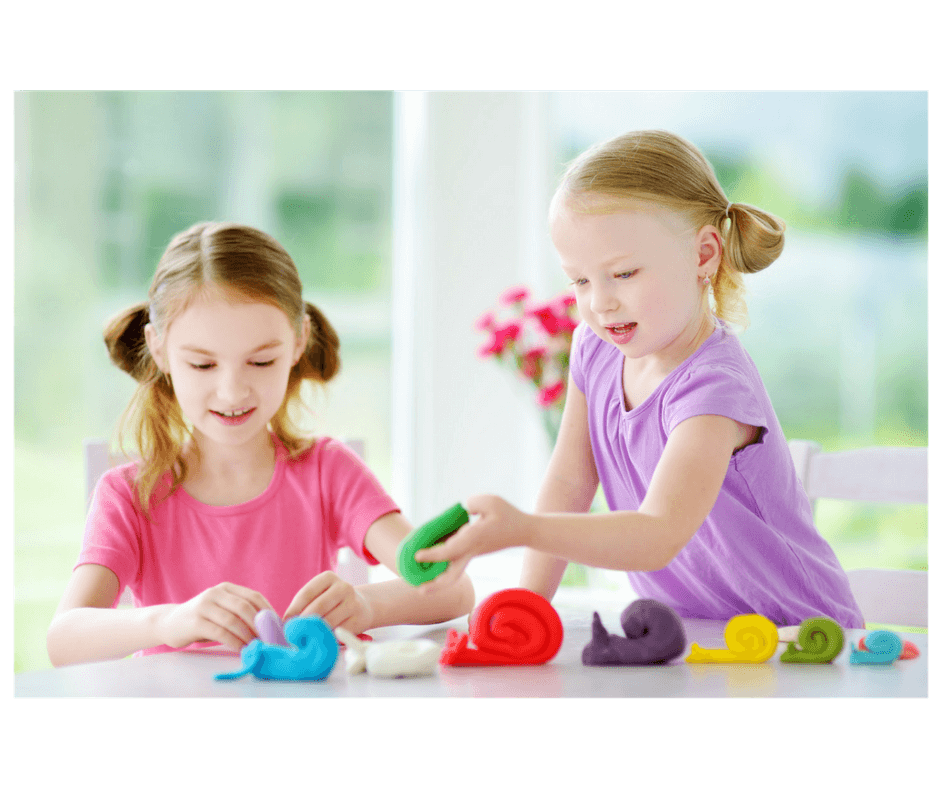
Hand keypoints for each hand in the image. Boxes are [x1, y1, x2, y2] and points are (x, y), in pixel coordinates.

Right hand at [155, 582, 273, 652]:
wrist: (168, 622)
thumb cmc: (202, 619)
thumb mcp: (221, 609)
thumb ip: (240, 612)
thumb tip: (268, 625)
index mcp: (226, 588)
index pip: (254, 596)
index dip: (268, 611)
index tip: (277, 626)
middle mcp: (215, 593)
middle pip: (245, 607)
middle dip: (260, 624)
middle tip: (270, 638)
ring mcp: (204, 606)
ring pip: (233, 620)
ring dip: (248, 635)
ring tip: (258, 646)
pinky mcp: (195, 622)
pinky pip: (220, 633)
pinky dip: (234, 642)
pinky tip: (242, 649)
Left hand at [283, 571, 373, 634]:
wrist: (362, 606)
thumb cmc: (332, 602)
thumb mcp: (320, 595)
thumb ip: (306, 605)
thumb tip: (289, 622)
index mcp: (328, 577)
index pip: (307, 593)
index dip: (294, 609)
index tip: (286, 622)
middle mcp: (343, 587)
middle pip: (318, 607)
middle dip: (304, 622)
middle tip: (295, 633)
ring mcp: (353, 602)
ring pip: (329, 621)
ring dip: (315, 632)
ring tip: (307, 639)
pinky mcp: (359, 618)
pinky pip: (339, 632)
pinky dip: (328, 638)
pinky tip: (323, 640)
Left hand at [414, 494, 530, 592]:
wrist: (524, 531)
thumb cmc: (509, 516)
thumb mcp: (491, 501)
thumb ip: (472, 504)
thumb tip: (461, 510)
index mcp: (475, 539)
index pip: (451, 551)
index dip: (433, 554)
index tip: (417, 556)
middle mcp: (472, 550)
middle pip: (453, 574)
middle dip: (436, 585)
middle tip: (419, 590)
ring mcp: (473, 554)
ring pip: (454, 572)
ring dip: (437, 580)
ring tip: (420, 585)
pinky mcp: (474, 552)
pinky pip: (455, 563)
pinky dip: (442, 566)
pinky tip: (431, 561)